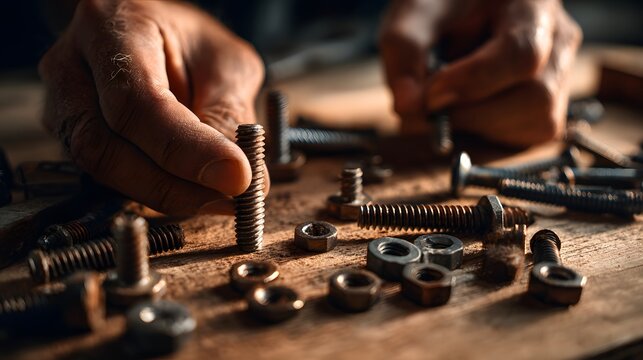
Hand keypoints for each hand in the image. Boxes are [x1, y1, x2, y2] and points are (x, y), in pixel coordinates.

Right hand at [39, 0, 267, 215]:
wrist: (153, 34)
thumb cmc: (188, 42)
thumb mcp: (224, 63)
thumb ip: (228, 114)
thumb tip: (240, 178)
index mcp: (110, 27)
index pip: (137, 101)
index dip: (187, 149)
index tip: (235, 177)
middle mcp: (70, 66)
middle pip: (104, 145)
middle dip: (172, 185)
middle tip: (228, 198)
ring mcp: (61, 104)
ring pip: (100, 170)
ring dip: (163, 193)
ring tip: (215, 196)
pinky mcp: (69, 137)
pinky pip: (105, 178)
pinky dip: (152, 191)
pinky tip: (190, 191)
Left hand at [380, 0, 581, 145]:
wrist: (455, 15)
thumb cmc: (439, 8)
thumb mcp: (412, 17)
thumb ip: (404, 52)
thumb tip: (408, 106)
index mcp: (531, 4)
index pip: (521, 51)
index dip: (473, 82)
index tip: (430, 96)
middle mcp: (557, 40)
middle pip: (537, 96)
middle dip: (473, 113)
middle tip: (429, 107)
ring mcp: (559, 76)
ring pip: (537, 122)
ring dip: (479, 126)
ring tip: (447, 102)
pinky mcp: (548, 108)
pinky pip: (528, 136)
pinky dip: (487, 135)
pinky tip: (464, 112)